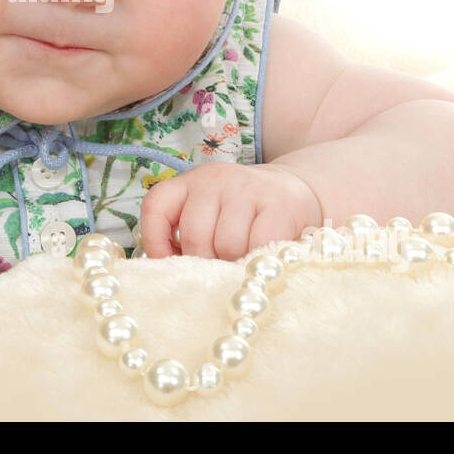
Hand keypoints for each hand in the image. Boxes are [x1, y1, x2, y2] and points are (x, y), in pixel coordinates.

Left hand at [139, 162, 322, 260]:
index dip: (155, 241)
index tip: (167, 264)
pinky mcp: (279, 204)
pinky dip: (258, 259)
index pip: (156, 206)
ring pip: (227, 244)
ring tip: (242, 262)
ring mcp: (248, 188)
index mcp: (190, 182)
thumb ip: (189, 235)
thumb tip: (174, 274)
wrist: (297, 190)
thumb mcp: (211, 213)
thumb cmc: (245, 215)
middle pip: (194, 235)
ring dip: (234, 263)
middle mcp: (215, 179)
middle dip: (204, 263)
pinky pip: (259, 244)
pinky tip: (262, 258)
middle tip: (218, 269)